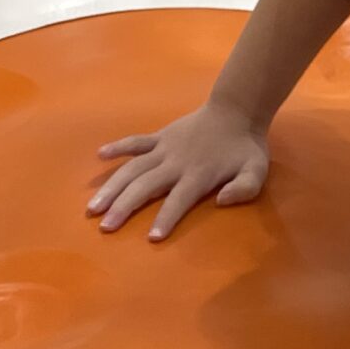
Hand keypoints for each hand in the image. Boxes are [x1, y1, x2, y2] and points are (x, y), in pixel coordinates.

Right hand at [87, 101, 268, 239]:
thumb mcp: (256, 171)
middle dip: (124, 207)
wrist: (237, 110)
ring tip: (93, 206)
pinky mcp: (159, 137)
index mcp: (198, 174)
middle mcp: (175, 162)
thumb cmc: (245, 148)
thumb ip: (243, 189)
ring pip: (133, 168)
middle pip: (145, 186)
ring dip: (112, 186)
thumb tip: (221, 201)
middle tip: (105, 227)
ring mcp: (164, 148)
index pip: (179, 200)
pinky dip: (118, 147)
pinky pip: (136, 141)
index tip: (152, 238)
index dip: (166, 218)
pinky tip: (99, 155)